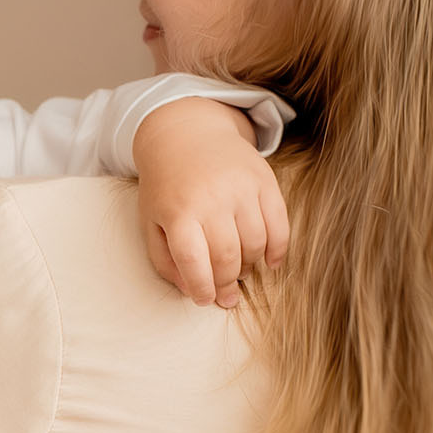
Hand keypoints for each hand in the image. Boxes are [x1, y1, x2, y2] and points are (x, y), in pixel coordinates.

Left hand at [132, 98, 290, 308]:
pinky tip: (269, 262)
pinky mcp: (264, 180)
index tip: (205, 299)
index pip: (194, 263)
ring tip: (240, 271)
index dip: (202, 289)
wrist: (186, 133)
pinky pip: (280, 225)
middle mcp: (211, 199)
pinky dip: (278, 250)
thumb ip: (165, 259)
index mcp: (178, 212)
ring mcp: (241, 188)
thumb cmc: (167, 185)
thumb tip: (191, 291)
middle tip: (227, 296)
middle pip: (228, 258)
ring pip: (255, 245)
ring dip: (250, 267)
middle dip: (228, 284)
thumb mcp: (152, 220)